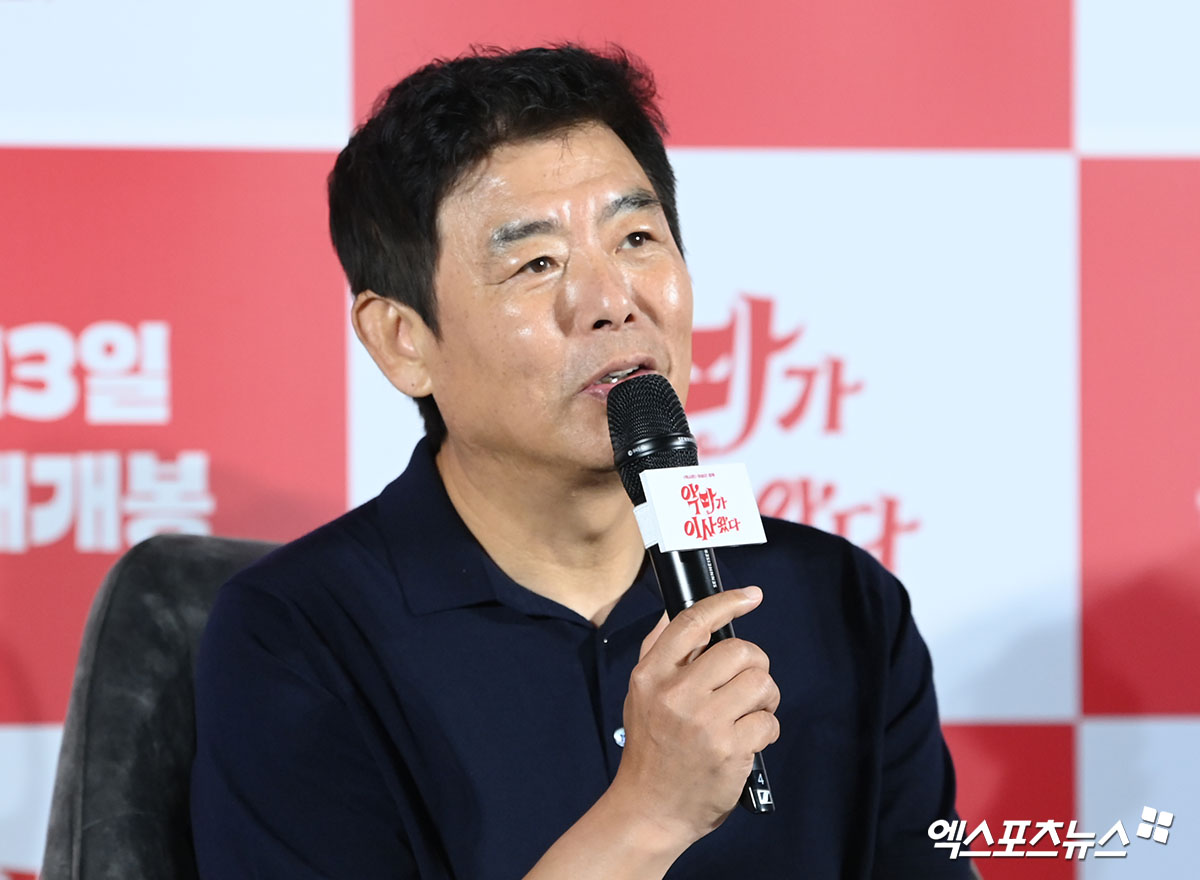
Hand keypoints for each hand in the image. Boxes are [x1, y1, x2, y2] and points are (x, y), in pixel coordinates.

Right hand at [610, 586, 780, 850]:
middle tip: (748, 684)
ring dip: (765, 698)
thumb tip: (672, 613)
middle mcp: (675, 694)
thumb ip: (657, 652)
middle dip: (754, 664)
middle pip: (739, 650)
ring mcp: (703, 722)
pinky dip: (765, 730)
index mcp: (651, 676)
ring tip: (750, 712)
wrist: (649, 810)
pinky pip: (768, 722)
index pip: (692, 622)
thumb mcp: (640, 695)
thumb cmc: (650, 749)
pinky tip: (747, 740)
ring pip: (761, 683)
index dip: (727, 602)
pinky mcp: (728, 749)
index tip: (750, 596)